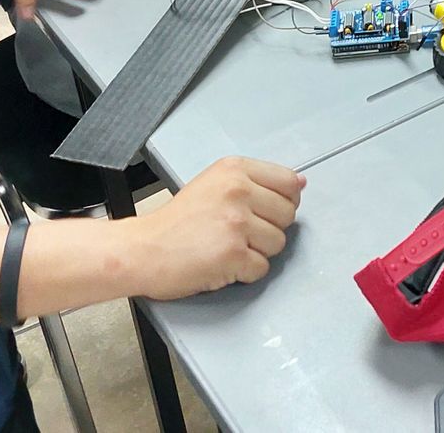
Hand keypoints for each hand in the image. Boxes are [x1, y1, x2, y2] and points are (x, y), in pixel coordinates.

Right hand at [124, 157, 303, 299]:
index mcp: (234, 170)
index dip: (283, 201)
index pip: (289, 182)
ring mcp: (236, 223)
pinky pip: (261, 268)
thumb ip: (257, 182)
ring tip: (226, 246)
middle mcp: (238, 191)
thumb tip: (300, 183)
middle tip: (236, 232)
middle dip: (268, 229)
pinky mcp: (233, 254)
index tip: (265, 210)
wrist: (142, 249)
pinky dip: (244, 272)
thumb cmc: (175, 222)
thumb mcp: (214, 184)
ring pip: (278, 243)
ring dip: (256, 252)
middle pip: (287, 215)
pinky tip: (221, 262)